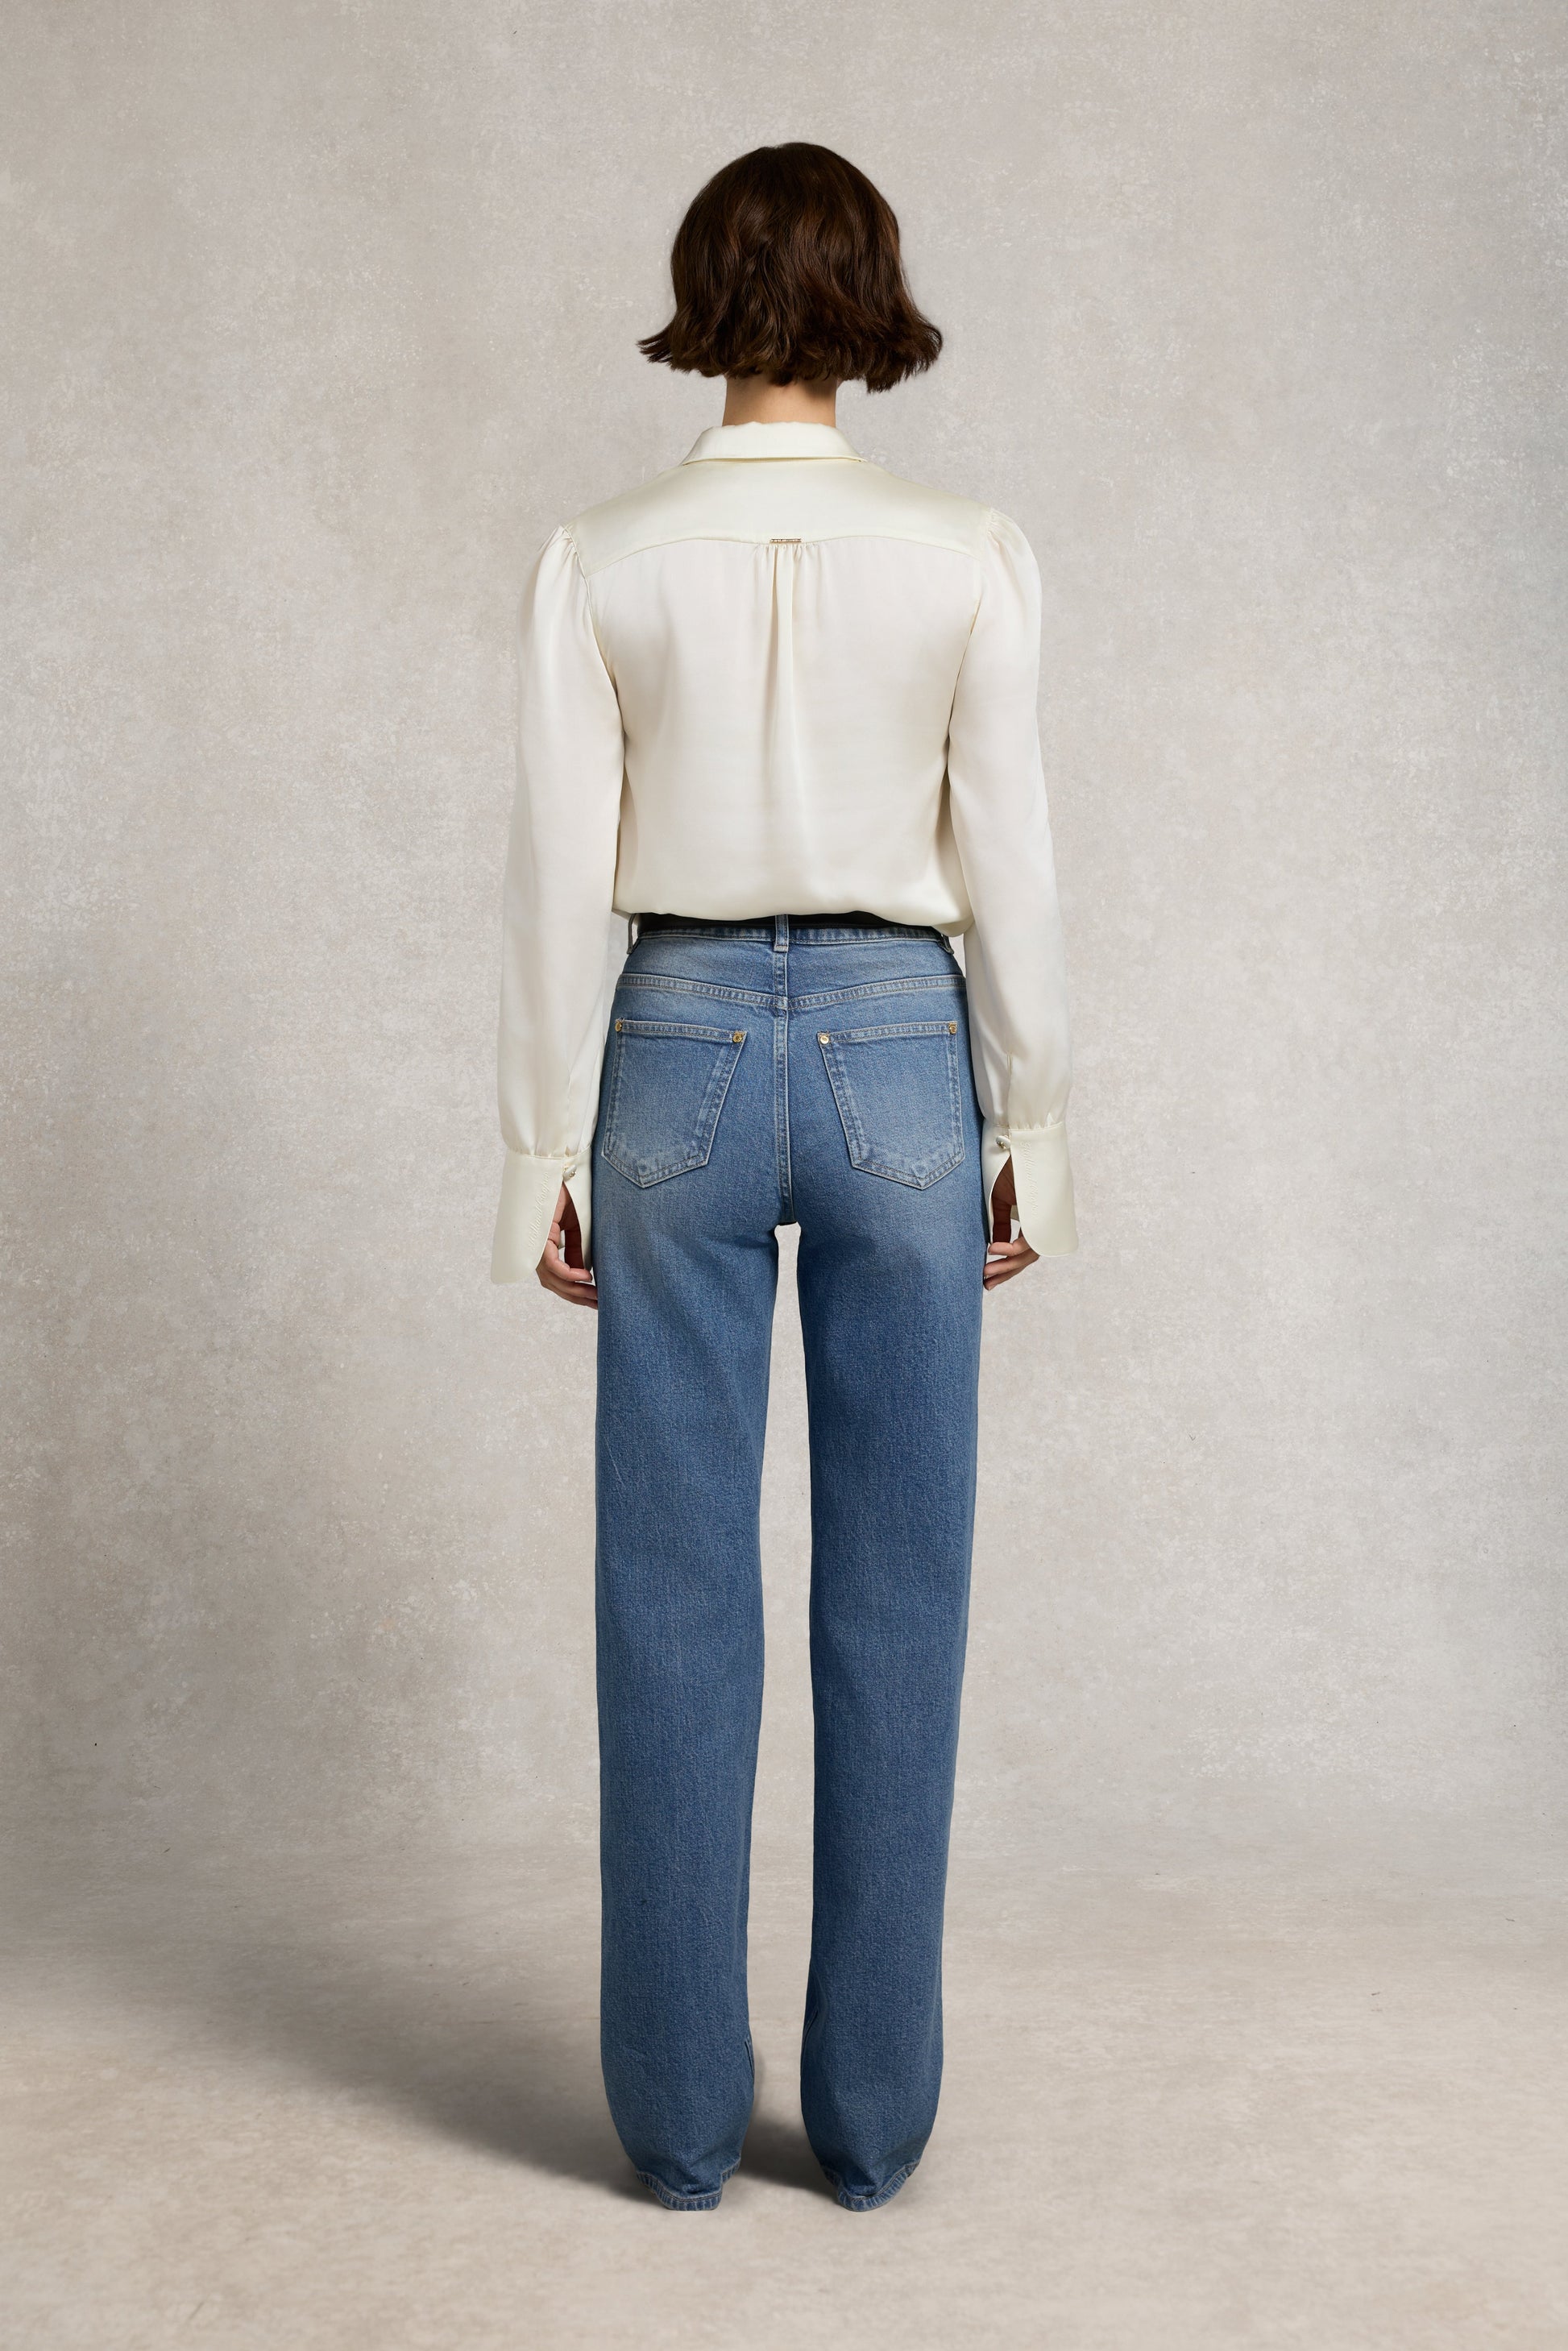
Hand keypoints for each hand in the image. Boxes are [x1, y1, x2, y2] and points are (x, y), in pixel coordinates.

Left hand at [536, 1184, 597, 1308]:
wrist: (561, 1170)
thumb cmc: (568, 1194)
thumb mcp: (577, 1228)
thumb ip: (577, 1251)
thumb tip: (583, 1275)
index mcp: (542, 1246)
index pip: (556, 1277)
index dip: (574, 1291)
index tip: (594, 1298)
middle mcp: (535, 1248)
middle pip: (553, 1283)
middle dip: (576, 1296)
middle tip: (598, 1304)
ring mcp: (534, 1244)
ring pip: (551, 1278)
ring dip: (574, 1290)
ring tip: (595, 1295)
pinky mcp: (538, 1237)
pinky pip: (552, 1264)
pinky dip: (568, 1273)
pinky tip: (585, 1277)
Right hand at [984, 1158, 1039, 1290]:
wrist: (1015, 1142)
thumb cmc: (1008, 1167)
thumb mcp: (1000, 1201)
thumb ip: (1000, 1225)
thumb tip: (995, 1248)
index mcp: (1033, 1219)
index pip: (1024, 1251)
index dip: (1008, 1267)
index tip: (990, 1278)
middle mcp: (1042, 1221)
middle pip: (1028, 1258)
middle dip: (1006, 1272)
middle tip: (987, 1285)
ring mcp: (1044, 1218)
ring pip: (1030, 1254)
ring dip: (1007, 1266)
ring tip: (986, 1271)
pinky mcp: (1042, 1213)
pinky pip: (1029, 1241)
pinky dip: (1011, 1248)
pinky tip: (992, 1250)